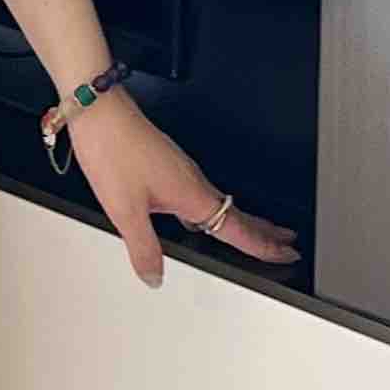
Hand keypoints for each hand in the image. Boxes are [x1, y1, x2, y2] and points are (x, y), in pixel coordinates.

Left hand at [64, 90, 301, 288]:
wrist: (101, 113)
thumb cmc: (113, 152)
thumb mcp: (125, 212)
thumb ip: (143, 248)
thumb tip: (154, 276)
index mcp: (191, 195)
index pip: (237, 229)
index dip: (263, 246)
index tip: (285, 255)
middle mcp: (194, 181)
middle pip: (239, 214)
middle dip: (266, 233)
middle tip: (287, 245)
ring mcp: (184, 172)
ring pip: (224, 203)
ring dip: (246, 221)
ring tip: (261, 233)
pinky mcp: (171, 166)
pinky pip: (205, 194)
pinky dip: (219, 209)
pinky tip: (208, 215)